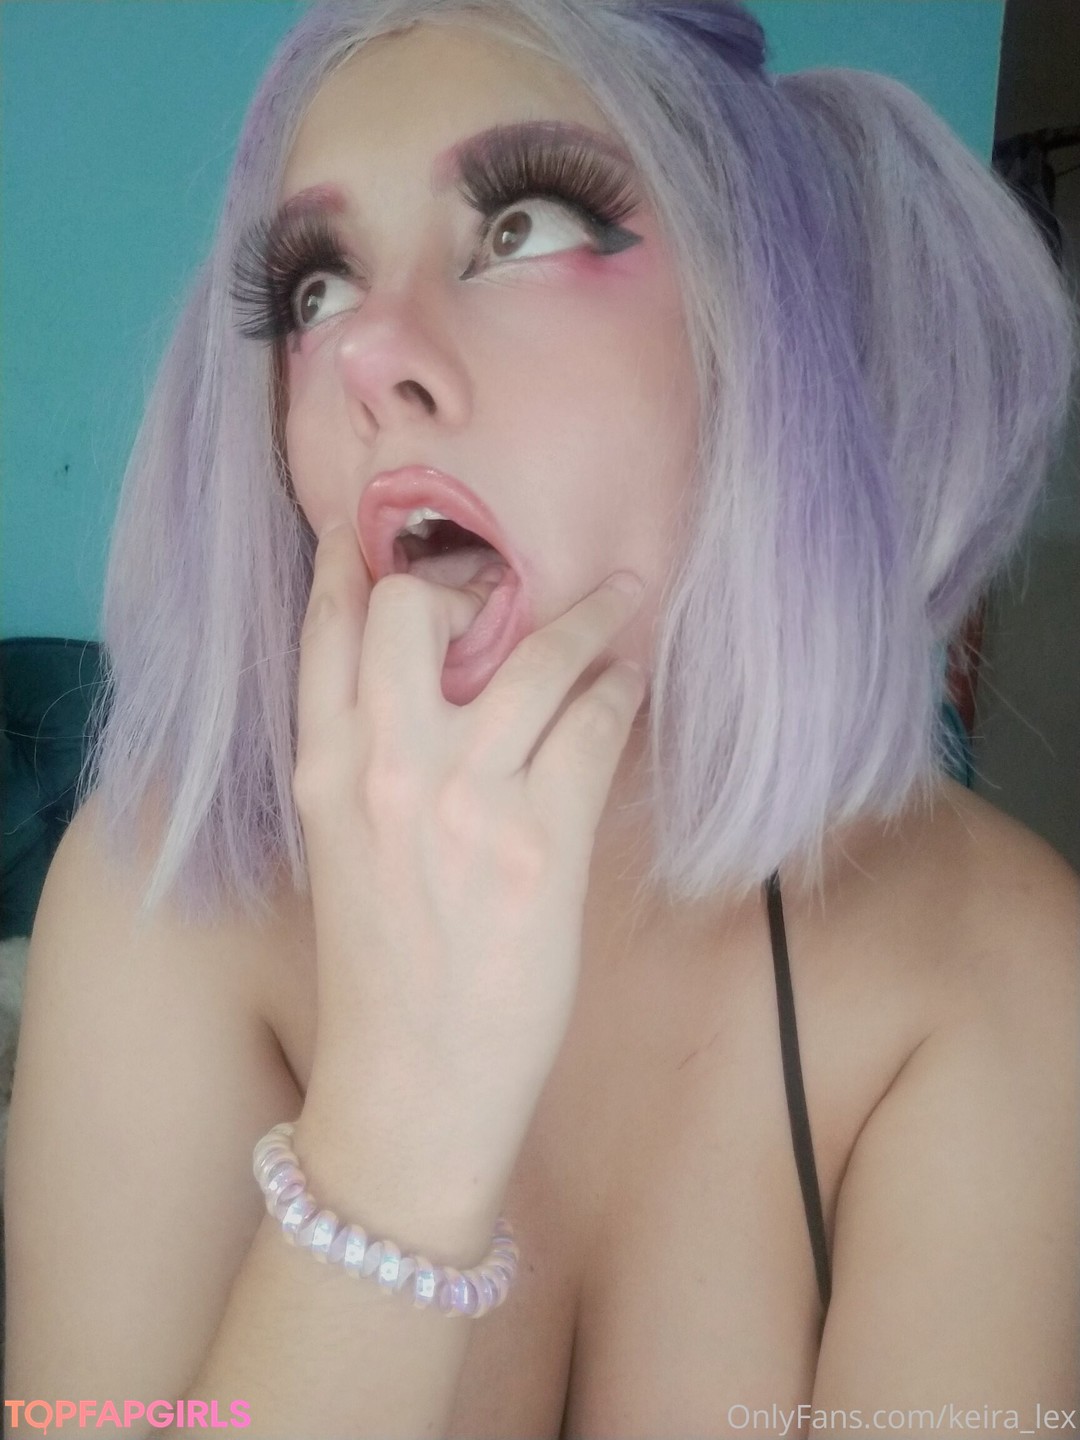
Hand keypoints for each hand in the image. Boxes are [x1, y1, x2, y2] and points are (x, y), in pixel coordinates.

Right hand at [292, 521, 647, 1178]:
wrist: (410, 1084)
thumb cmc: (382, 970)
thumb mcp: (344, 848)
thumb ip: (369, 758)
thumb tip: (436, 682)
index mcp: (322, 770)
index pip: (328, 628)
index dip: (356, 558)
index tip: (386, 524)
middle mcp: (381, 768)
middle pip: (416, 607)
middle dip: (468, 582)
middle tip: (514, 588)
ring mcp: (460, 800)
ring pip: (529, 656)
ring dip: (588, 617)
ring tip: (621, 600)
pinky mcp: (536, 843)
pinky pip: (591, 726)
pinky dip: (618, 691)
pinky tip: (630, 683)